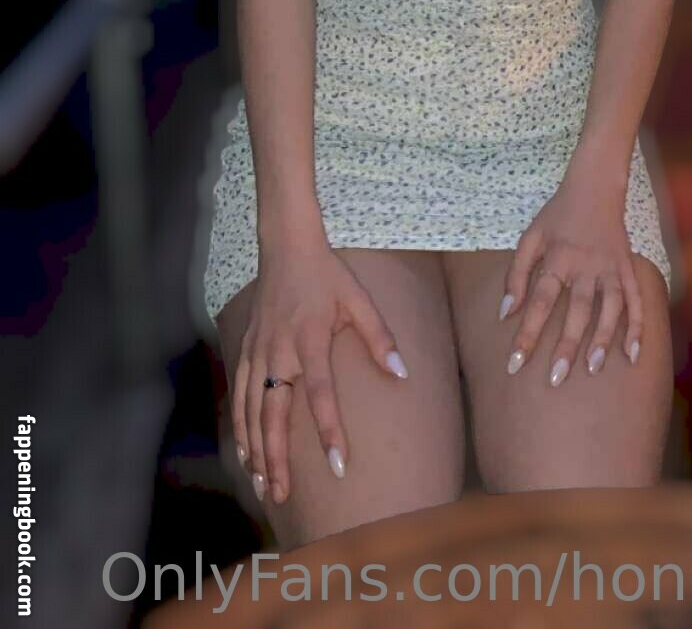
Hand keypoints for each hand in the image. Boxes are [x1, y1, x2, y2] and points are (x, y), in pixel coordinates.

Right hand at [232, 240, 409, 507]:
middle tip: (282, 495)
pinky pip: (239, 395)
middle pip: (274, 414)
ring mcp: (257, 351)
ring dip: (255, 450)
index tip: (338, 465)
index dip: (329, 430)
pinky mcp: (245, 350)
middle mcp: (278, 350)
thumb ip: (380, 337)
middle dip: (277, 458)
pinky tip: (245, 452)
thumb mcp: (359, 299)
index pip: (320, 394)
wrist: (285, 246)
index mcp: (309, 339)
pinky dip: (239, 427)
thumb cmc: (327, 274)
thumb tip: (402, 373)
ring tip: (263, 484)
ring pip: (250, 411)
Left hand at [498, 163, 642, 386]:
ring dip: (602, 338)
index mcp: (558, 258)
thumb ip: (516, 274)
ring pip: (609, 308)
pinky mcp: (628, 267)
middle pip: (576, 311)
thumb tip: (505, 313)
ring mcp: (611, 267)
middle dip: (565, 346)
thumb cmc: (557, 214)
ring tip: (593, 368)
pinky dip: (637, 326)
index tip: (515, 364)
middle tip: (556, 379)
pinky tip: (633, 353)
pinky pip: (636, 300)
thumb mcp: (530, 236)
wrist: (595, 185)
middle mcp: (585, 265)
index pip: (539, 302)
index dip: (526, 333)